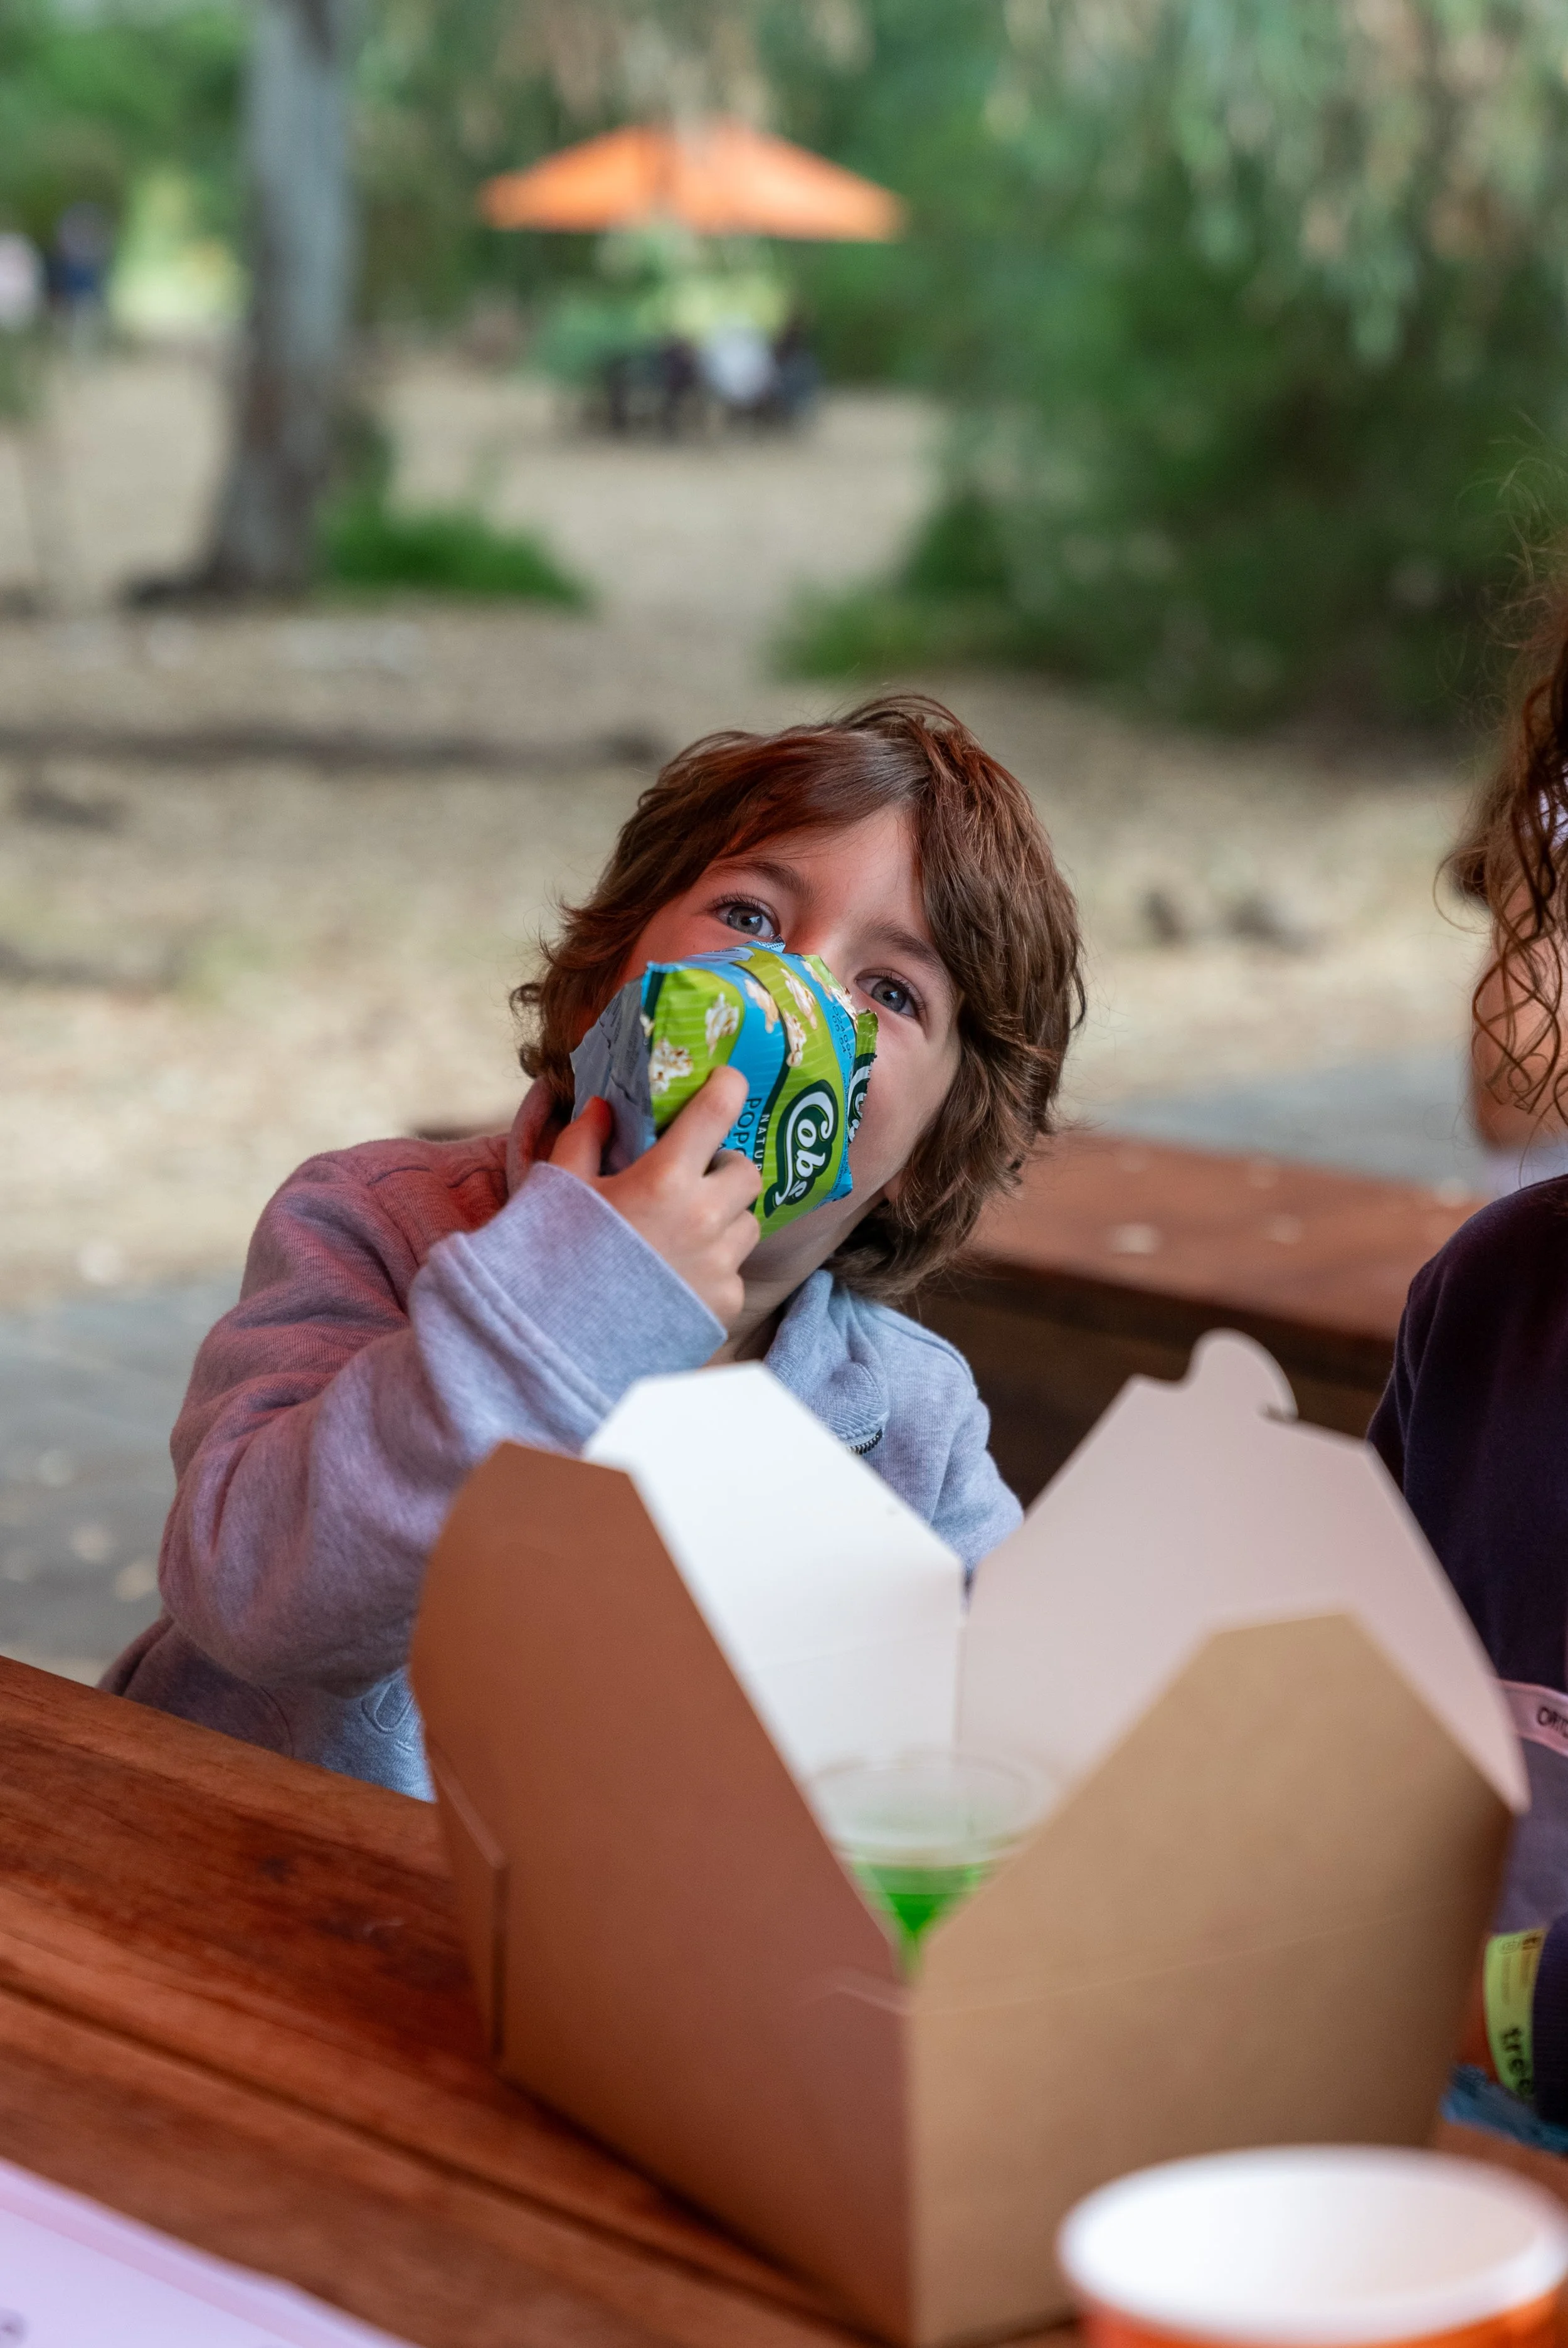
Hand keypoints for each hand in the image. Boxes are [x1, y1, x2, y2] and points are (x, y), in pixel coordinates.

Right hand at [550, 1067, 760, 1326]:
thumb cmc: (553, 1261)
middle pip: (747, 1171)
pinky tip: (676, 1277)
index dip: (728, 1087)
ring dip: (724, 1219)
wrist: (557, 1346)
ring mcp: (719, 1265)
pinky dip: (714, 1268)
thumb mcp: (560, 1190)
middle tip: (693, 1179)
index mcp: (663, 1180)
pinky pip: (735, 1271)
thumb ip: (583, 1139)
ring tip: (683, 1233)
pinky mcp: (725, 1304)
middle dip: (724, 1169)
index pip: (717, 1111)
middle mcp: (702, 1218)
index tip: (726, 1082)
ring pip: (748, 1223)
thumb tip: (602, 1105)